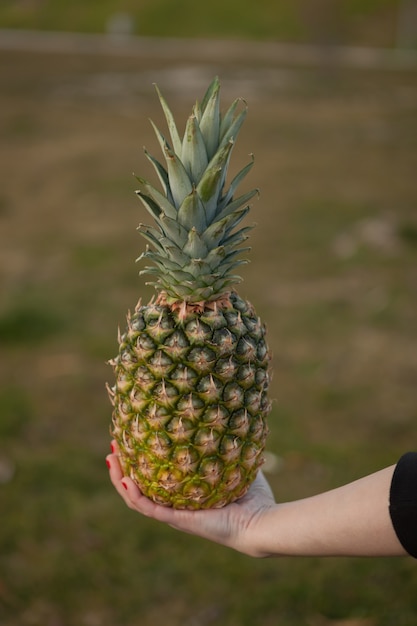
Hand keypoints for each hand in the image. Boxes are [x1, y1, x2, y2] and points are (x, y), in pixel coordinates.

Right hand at [106, 441, 275, 556]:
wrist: (262, 521)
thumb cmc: (254, 497)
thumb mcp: (235, 464)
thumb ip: (227, 446)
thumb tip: (226, 420)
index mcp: (184, 495)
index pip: (154, 479)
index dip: (139, 462)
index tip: (130, 440)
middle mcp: (175, 506)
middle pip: (138, 488)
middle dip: (122, 468)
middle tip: (113, 447)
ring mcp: (174, 515)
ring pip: (136, 498)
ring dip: (120, 479)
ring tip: (111, 459)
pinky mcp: (178, 521)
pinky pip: (148, 508)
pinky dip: (134, 494)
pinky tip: (125, 479)